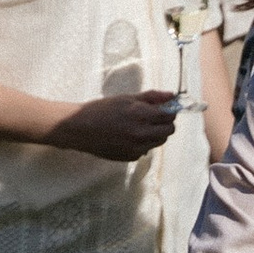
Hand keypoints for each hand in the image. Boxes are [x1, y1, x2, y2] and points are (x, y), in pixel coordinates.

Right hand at [56, 89, 182, 163]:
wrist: (81, 129)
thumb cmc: (102, 109)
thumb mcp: (127, 98)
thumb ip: (152, 97)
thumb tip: (172, 95)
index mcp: (140, 115)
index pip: (169, 115)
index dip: (170, 110)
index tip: (165, 108)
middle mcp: (141, 133)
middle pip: (169, 131)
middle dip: (165, 123)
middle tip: (155, 117)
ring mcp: (137, 148)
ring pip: (159, 141)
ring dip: (156, 133)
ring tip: (140, 125)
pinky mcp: (131, 157)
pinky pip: (146, 149)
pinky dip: (143, 143)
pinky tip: (129, 136)